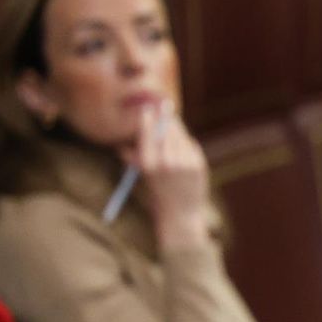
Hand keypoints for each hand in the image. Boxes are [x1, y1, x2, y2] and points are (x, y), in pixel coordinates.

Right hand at [121, 100, 210, 250]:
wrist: (180, 214)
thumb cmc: (158, 194)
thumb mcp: (143, 176)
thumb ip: (135, 159)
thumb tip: (122, 144)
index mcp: (148, 164)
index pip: (147, 133)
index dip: (148, 119)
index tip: (148, 108)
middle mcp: (166, 162)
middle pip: (166, 129)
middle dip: (165, 118)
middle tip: (164, 107)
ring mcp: (184, 162)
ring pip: (180, 135)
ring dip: (176, 130)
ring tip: (172, 129)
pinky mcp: (198, 164)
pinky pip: (191, 144)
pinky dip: (186, 144)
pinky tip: (182, 150)